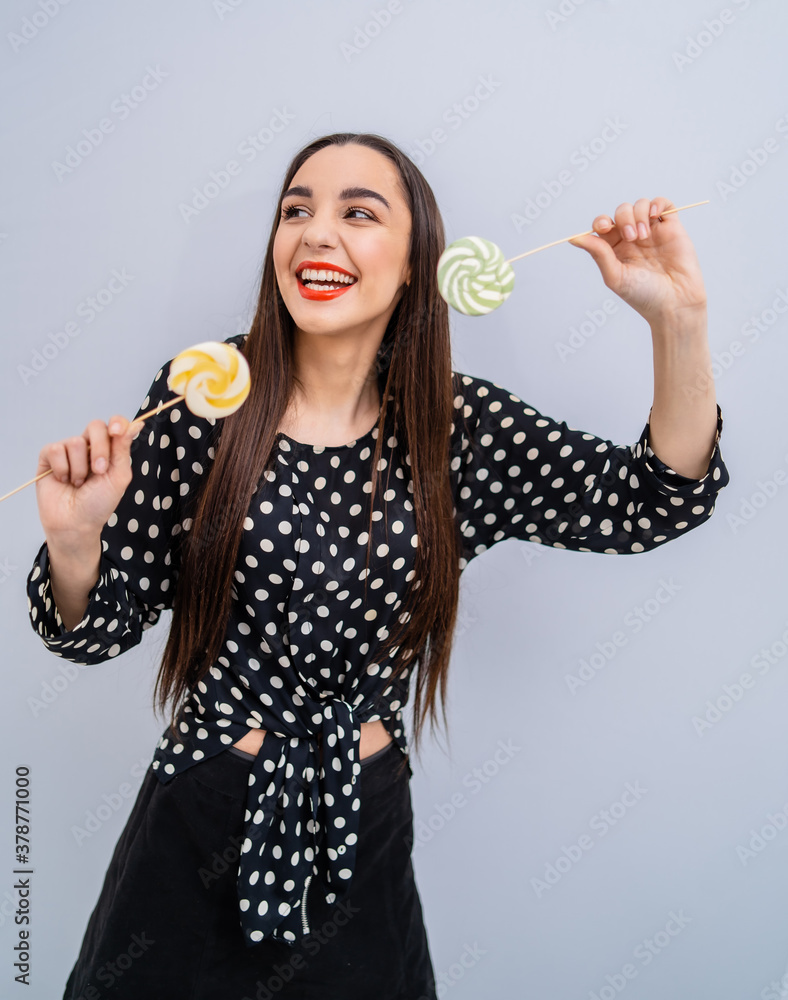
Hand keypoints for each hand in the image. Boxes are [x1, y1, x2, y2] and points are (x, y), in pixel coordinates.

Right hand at [35, 415, 144, 538]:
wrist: (75, 523)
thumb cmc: (99, 504)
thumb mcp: (118, 477)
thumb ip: (123, 449)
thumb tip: (135, 425)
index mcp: (109, 450)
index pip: (114, 425)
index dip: (117, 423)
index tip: (117, 431)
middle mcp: (89, 447)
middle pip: (95, 426)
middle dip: (99, 449)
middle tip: (99, 470)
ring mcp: (68, 451)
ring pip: (75, 442)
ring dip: (80, 468)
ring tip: (79, 483)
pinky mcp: (49, 457)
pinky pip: (55, 450)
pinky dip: (62, 469)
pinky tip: (64, 480)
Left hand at [567, 197, 707, 324]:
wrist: (675, 303)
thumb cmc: (644, 295)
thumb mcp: (615, 276)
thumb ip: (598, 253)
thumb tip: (574, 238)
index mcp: (615, 250)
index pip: (603, 226)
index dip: (600, 221)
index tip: (603, 227)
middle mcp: (632, 239)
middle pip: (621, 212)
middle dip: (623, 219)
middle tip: (631, 238)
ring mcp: (652, 232)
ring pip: (640, 205)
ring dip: (639, 214)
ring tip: (644, 236)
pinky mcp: (672, 228)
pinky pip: (663, 204)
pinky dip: (657, 203)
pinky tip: (654, 214)